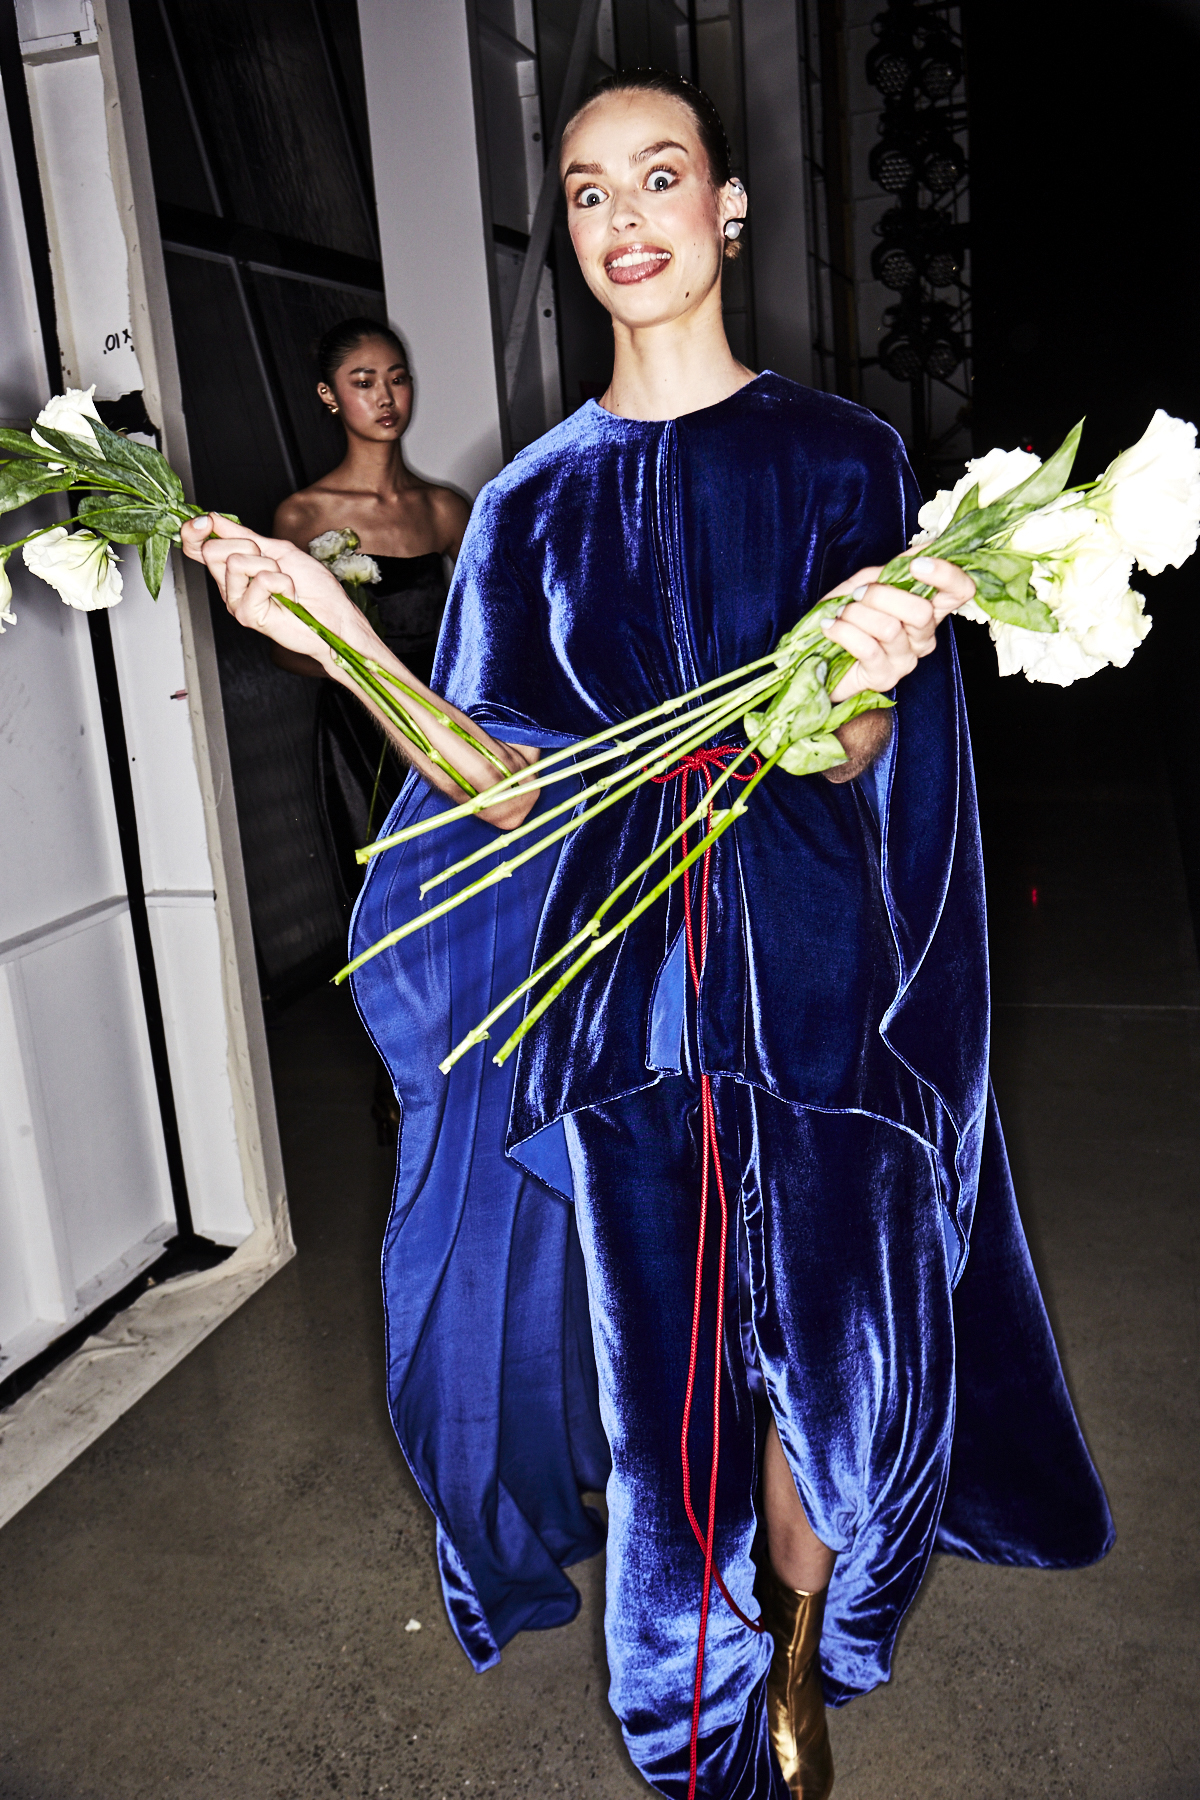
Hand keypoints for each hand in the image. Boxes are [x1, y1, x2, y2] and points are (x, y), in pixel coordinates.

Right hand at [180, 512, 370, 665]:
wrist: (333, 616)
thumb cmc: (313, 588)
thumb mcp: (278, 550)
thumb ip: (244, 535)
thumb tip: (213, 518)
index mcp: (234, 568)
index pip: (197, 547)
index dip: (194, 531)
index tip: (205, 522)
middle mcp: (230, 585)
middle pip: (212, 550)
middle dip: (249, 546)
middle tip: (271, 564)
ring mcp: (236, 601)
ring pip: (235, 562)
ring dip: (269, 566)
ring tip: (283, 582)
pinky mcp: (247, 615)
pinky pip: (260, 580)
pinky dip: (282, 582)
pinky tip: (288, 596)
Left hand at [821, 556, 975, 702]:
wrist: (821, 656)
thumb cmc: (847, 618)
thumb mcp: (866, 584)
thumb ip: (891, 569)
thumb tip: (920, 551)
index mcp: (928, 609)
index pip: (960, 591)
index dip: (946, 574)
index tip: (916, 564)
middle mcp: (923, 636)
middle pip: (922, 612)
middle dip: (882, 595)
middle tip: (858, 595)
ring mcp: (907, 659)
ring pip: (890, 629)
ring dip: (857, 614)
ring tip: (841, 614)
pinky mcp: (885, 678)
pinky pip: (868, 649)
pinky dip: (843, 631)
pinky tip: (830, 626)